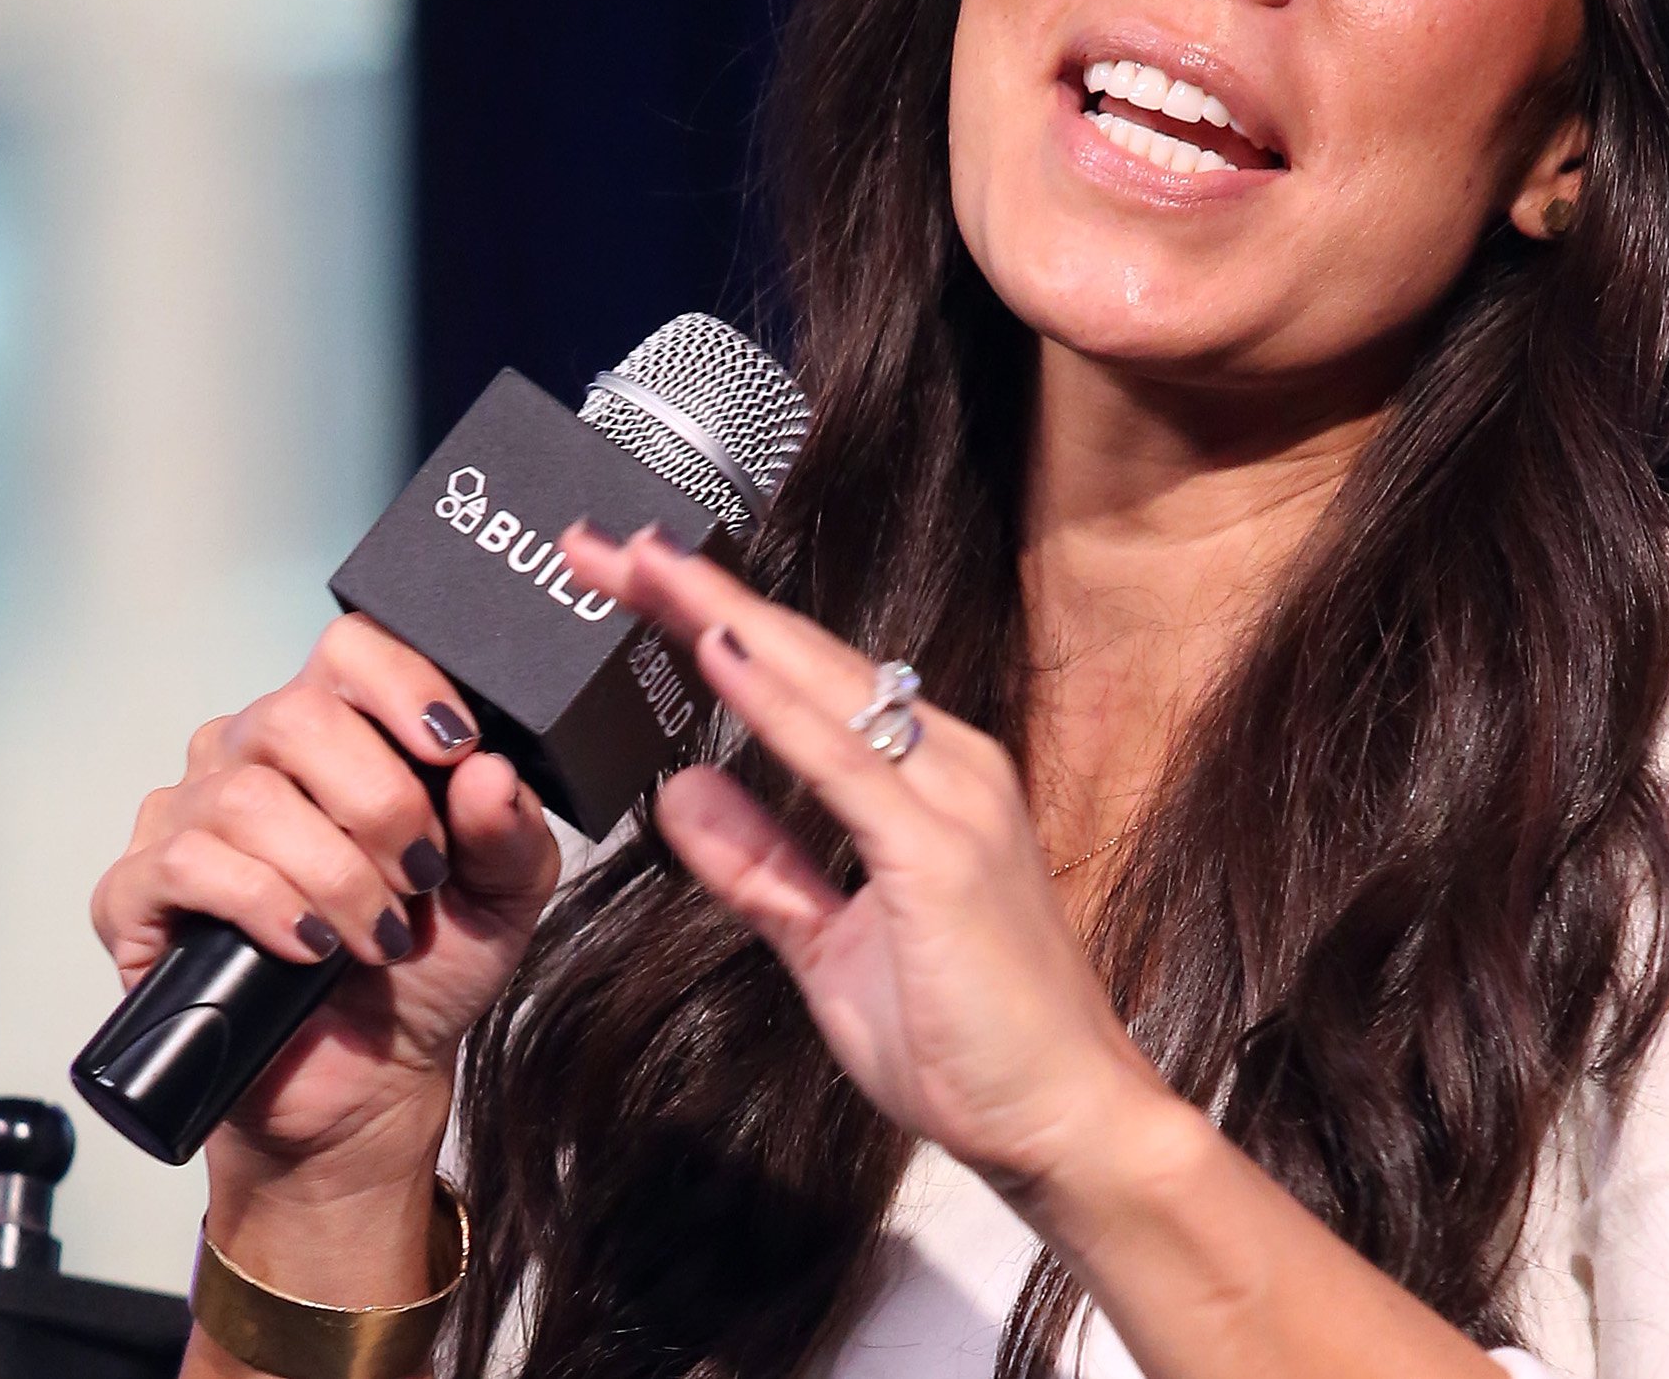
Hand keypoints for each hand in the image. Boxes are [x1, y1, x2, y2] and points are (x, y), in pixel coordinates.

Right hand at [89, 614, 562, 1201]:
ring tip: (377, 936)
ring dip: (333, 876)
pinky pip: (187, 865)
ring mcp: (186, 819)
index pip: (350, 648)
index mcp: (337, 731)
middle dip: (378, 805)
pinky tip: (307, 947)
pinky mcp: (137, 893)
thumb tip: (489, 771)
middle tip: (419, 878)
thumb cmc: (425, 968)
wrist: (366, 1080)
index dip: (402, 684)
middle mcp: (251, 756)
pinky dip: (264, 906)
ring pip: (246, 799)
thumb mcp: (502, 899)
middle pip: (295, 716)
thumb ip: (509, 832)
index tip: (454, 748)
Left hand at [561, 524, 1171, 1194]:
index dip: (710, 617)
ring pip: (820, 681)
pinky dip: (774, 701)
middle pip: (801, 653)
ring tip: (640, 566)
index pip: (799, 675)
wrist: (1066, 1124)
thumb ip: (759, 866)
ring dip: (721, 617)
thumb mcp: (827, 946)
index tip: (632, 577)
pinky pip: (840, 762)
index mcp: (927, 778)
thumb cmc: (966, 1040)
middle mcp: (947, 765)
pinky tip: (715, 653)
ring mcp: (951, 800)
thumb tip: (679, 793)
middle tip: (601, 545)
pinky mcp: (941, 852)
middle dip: (696, 591)